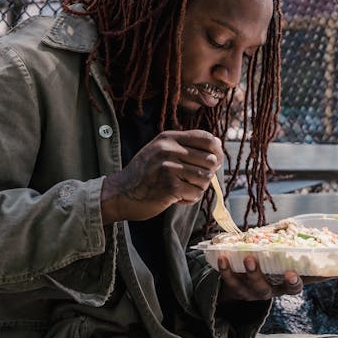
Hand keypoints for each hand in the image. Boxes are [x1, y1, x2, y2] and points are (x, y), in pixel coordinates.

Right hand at [100, 129, 222, 223]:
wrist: (119, 193)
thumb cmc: (144, 173)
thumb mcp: (160, 150)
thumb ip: (186, 145)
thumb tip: (218, 142)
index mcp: (168, 138)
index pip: (207, 139)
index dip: (217, 151)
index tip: (215, 162)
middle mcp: (168, 149)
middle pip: (210, 160)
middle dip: (207, 173)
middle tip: (193, 181)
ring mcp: (168, 168)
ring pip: (205, 178)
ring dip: (198, 188)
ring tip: (183, 189)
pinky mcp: (169, 187)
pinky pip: (195, 193)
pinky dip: (189, 199)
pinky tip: (176, 198)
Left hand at [216, 256, 337, 301]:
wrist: (233, 285)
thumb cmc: (264, 266)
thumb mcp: (280, 259)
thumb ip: (297, 248)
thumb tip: (329, 238)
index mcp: (289, 281)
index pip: (311, 279)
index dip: (324, 277)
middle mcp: (275, 289)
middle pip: (285, 289)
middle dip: (290, 282)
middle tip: (289, 272)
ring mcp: (255, 291)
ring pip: (256, 285)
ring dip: (254, 271)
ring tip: (249, 258)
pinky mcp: (236, 287)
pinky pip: (230, 280)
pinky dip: (225, 268)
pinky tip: (222, 257)